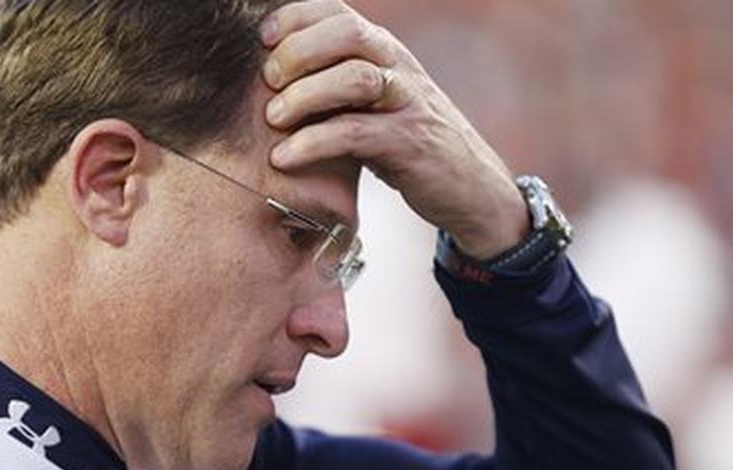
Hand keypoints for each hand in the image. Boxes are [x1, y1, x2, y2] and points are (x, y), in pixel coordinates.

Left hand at [260, 0, 528, 259]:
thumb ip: (334, 86)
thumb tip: (270, 81)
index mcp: (385, 51)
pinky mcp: (410, 143)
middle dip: (299, 51)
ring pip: (355, 78)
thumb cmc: (406, 144)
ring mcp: (408, 103)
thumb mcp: (371, 105)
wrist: (470, 188)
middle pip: (348, 32)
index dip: (297, 17)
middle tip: (267, 82)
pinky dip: (314, 143)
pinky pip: (357, 132)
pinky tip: (284, 158)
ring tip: (273, 119)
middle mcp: (399, 67)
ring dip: (305, 95)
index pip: (339, 11)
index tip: (262, 39)